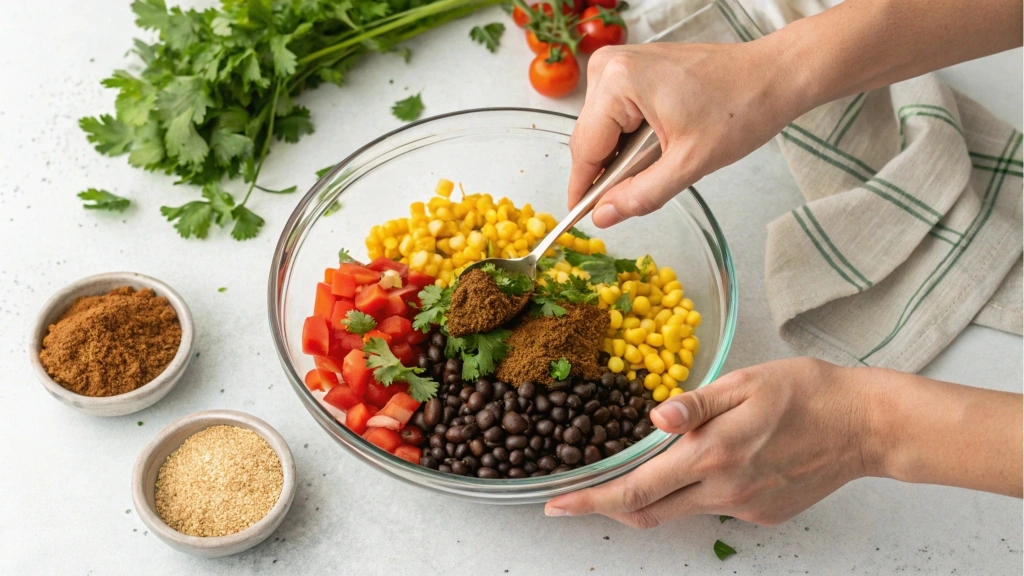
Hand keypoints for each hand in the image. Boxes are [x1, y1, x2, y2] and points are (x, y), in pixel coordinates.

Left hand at [544, 357, 873, 526]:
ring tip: (643, 467)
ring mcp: (744, 509)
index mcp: (712, 456)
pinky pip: (714, 508)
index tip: (557, 505)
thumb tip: (653, 417)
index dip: (590, 500)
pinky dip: (695, 491)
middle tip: (579, 493)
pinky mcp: (762, 515)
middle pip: (648, 513)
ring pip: (680, 512)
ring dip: (651, 497)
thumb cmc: (806, 393)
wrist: (864, 426)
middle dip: (608, 507)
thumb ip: (695, 404)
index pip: (636, 490)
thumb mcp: (745, 382)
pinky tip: (710, 461)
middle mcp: (724, 492)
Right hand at [568, 41, 805, 227]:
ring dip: (624, 154)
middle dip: (610, 171)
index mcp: (618, 81)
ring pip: (603, 129)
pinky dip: (632, 137)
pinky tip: (662, 142)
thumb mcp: (688, 164)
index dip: (582, 189)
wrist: (774, 75)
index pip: (585, 148)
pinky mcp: (632, 67)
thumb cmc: (741, 108)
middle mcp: (610, 65)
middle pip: (591, 138)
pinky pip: (616, 114)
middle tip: (645, 188)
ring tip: (665, 157)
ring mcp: (620, 63)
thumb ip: (640, 195)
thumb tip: (603, 216)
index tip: (579, 219)